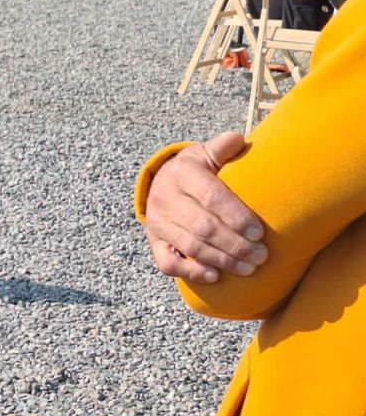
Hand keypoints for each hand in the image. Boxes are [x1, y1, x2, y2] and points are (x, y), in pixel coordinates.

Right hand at [144, 132, 267, 282]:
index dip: (237, 217)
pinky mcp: (154, 242)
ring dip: (223, 260)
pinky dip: (192, 272)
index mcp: (181, 173)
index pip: (212, 197)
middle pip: (204, 227)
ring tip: (250, 267)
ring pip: (191, 247)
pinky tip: (216, 275)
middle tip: (262, 255)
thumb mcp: (207, 154)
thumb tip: (238, 140)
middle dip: (236, 244)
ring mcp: (157, 222)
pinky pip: (168, 263)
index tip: (260, 232)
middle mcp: (164, 197)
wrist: (162, 183)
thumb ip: (223, 147)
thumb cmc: (198, 170)